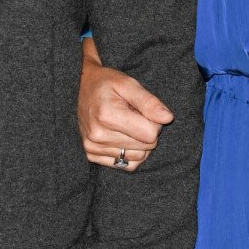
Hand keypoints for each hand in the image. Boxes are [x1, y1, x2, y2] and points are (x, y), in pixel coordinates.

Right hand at [78, 47, 172, 172]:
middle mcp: (98, 136)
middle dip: (146, 131)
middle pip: (146, 147)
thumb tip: (168, 118)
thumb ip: (149, 102)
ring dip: (139, 143)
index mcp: (107, 116)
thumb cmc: (106, 84)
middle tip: (133, 115)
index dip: (154, 121)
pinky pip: (126, 165)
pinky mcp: (92, 156)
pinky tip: (122, 137)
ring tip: (126, 125)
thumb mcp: (129, 84)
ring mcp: (93, 148)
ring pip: (138, 157)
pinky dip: (130, 153)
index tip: (142, 110)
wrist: (80, 88)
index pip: (151, 134)